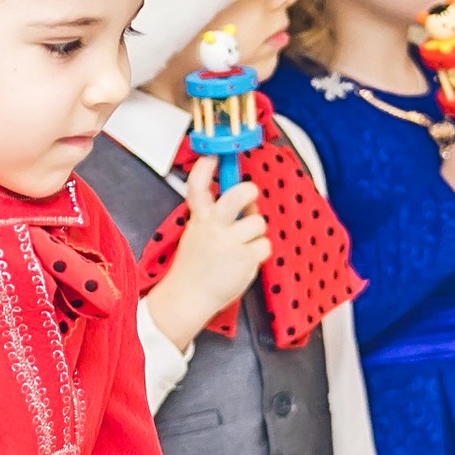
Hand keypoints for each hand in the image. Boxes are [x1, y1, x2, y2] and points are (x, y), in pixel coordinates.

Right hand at [144, 156, 270, 350]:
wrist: (189, 298)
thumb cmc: (196, 266)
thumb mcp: (197, 233)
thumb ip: (215, 216)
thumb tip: (246, 200)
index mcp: (199, 219)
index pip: (197, 188)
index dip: (205, 169)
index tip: (211, 156)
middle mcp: (213, 228)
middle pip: (238, 195)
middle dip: (249, 192)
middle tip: (250, 197)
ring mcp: (229, 243)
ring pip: (258, 222)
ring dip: (254, 232)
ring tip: (241, 245)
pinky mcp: (245, 259)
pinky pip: (265, 245)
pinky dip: (259, 252)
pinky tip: (244, 261)